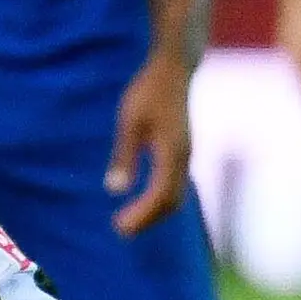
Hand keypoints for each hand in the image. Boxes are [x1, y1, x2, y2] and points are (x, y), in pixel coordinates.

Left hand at [106, 52, 193, 235]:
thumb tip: (114, 190)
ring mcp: (186, 155)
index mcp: (172, 154)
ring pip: (176, 195)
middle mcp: (184, 159)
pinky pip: (176, 184)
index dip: (141, 216)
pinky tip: (144, 199)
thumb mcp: (130, 123)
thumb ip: (125, 157)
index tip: (120, 227)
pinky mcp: (182, 150)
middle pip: (172, 202)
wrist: (174, 69)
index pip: (160, 196)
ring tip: (130, 219)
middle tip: (121, 230)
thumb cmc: (149, 92)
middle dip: (148, 219)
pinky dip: (160, 198)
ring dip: (154, 211)